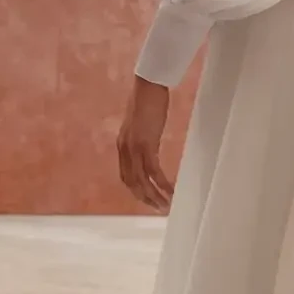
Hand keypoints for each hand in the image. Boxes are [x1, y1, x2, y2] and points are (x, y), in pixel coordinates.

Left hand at [117, 76, 173, 212]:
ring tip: (166, 206)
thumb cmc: (148, 98)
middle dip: (145, 198)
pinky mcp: (146, 145)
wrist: (148, 85)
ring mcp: (134, 148)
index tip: (148, 198)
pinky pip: (154, 172)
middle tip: (158, 208)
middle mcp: (125, 149)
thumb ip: (142, 134)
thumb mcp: (142, 122)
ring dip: (154, 196)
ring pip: (142, 181)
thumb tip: (149, 138)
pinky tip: (171, 192)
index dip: (136, 190)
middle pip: (132, 182)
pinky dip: (162, 185)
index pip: (126, 175)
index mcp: (122, 145)